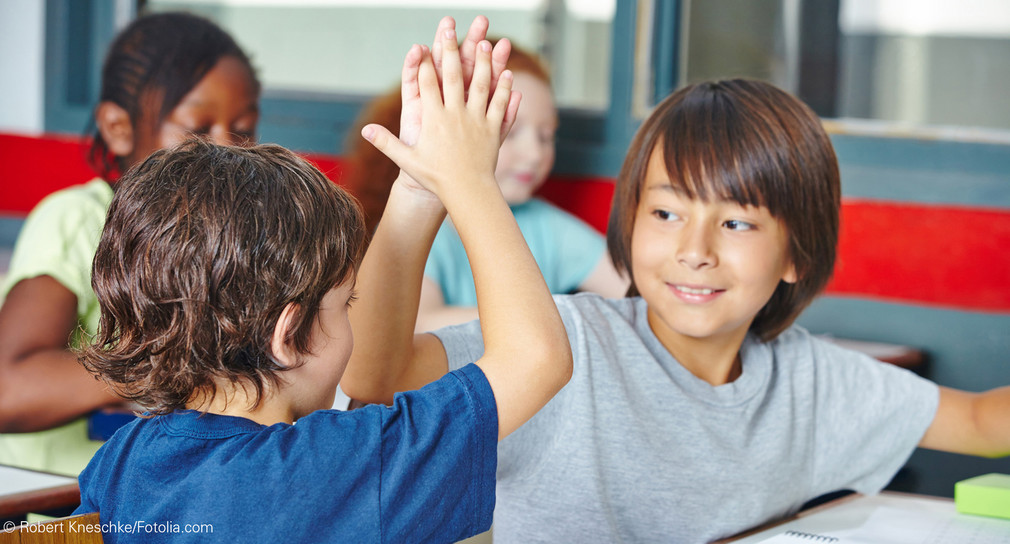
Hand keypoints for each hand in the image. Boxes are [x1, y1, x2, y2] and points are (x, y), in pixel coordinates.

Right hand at [363, 30, 517, 197]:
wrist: (466, 192)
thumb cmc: (436, 178)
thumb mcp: (407, 160)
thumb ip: (386, 143)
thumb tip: (364, 131)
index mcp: (434, 119)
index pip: (428, 83)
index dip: (425, 62)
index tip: (424, 44)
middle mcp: (456, 115)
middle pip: (454, 76)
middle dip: (452, 50)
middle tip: (451, 29)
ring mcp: (476, 120)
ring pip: (480, 84)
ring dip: (484, 62)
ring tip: (485, 42)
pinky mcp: (492, 129)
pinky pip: (499, 104)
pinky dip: (503, 88)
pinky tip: (508, 73)